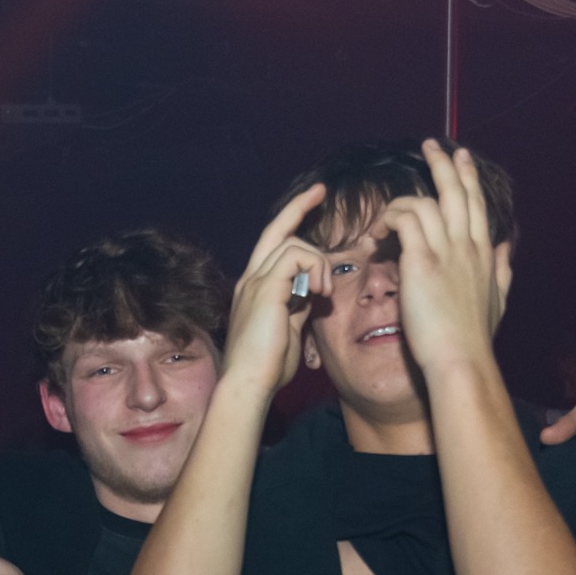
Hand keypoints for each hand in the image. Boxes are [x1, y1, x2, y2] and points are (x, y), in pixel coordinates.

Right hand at [222, 183, 334, 394]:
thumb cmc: (267, 367)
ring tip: (326, 292)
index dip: (292, 222)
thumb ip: (297, 307)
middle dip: (300, 206)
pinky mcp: (266, 288)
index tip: (313, 204)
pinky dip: (316, 268)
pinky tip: (321, 292)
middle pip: (276, 229)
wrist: (249, 383)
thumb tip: (311, 295)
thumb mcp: (288, 330)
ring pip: (294, 243)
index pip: (273, 246)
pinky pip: (297, 256)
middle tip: (321, 191)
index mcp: (255, 288)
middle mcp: (251, 279)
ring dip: (320, 262)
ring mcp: (255, 281)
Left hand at [367, 141, 511, 378]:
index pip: (476, 204)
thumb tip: (504, 249)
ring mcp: (446, 250)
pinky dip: (391, 217)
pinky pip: (406, 218)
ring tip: (387, 210)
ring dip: (404, 198)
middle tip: (431, 145)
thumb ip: (501, 271)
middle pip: (457, 191)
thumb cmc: (475, 337)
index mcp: (483, 253)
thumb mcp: (498, 300)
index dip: (468, 178)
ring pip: (428, 200)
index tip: (462, 157)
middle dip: (444, 164)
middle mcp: (468, 244)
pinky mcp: (422, 260)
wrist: (462, 358)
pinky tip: (380, 231)